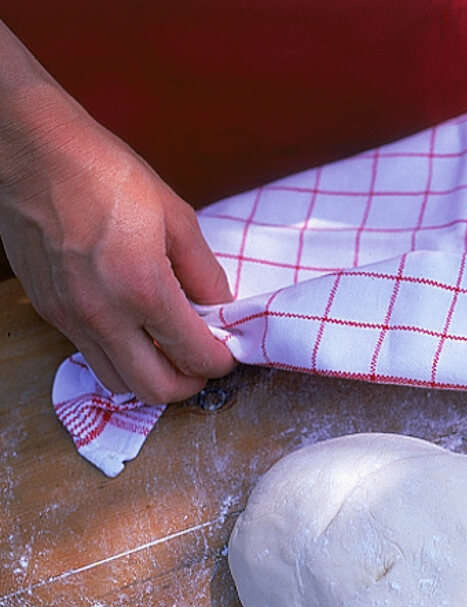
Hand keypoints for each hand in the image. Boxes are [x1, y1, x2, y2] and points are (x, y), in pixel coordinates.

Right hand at [0, 82, 234, 404]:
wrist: (34, 151)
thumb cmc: (105, 174)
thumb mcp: (177, 218)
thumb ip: (205, 273)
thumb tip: (222, 309)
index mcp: (143, 289)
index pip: (195, 357)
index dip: (221, 362)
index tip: (228, 351)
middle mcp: (103, 314)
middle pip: (157, 390)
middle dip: (189, 383)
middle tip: (202, 361)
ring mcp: (70, 317)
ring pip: (119, 382)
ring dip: (150, 376)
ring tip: (167, 348)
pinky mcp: (49, 311)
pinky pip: (90, 354)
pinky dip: (119, 355)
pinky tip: (134, 327)